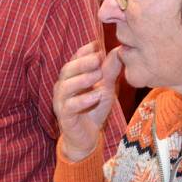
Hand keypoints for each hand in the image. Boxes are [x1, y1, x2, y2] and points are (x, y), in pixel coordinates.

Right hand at [53, 43, 122, 161]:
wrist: (88, 137)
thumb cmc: (93, 109)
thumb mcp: (105, 87)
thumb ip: (110, 70)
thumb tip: (119, 50)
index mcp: (71, 77)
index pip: (74, 59)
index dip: (84, 51)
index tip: (98, 44)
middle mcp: (63, 87)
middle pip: (67, 70)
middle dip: (82, 62)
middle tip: (98, 58)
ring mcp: (61, 102)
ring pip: (66, 87)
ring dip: (82, 79)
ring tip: (98, 75)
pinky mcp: (65, 117)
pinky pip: (70, 106)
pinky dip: (83, 100)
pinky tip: (97, 96)